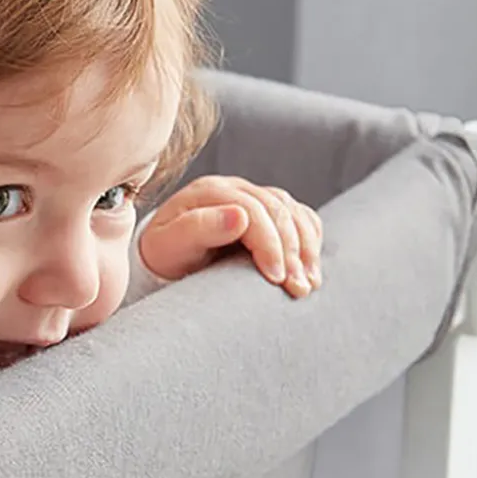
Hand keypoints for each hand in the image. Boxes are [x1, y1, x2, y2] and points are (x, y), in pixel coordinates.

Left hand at [139, 176, 322, 297]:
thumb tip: (239, 216)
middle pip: (278, 212)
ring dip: (307, 249)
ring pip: (294, 213)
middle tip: (298, 288)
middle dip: (292, 252)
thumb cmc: (165, 254)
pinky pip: (301, 217)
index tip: (276, 278)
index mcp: (211, 191)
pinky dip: (311, 241)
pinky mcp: (269, 212)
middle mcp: (236, 189)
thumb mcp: (169, 244)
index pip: (253, 210)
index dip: (269, 244)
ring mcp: (255, 197)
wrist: (166, 258)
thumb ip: (198, 228)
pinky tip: (310, 267)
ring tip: (308, 284)